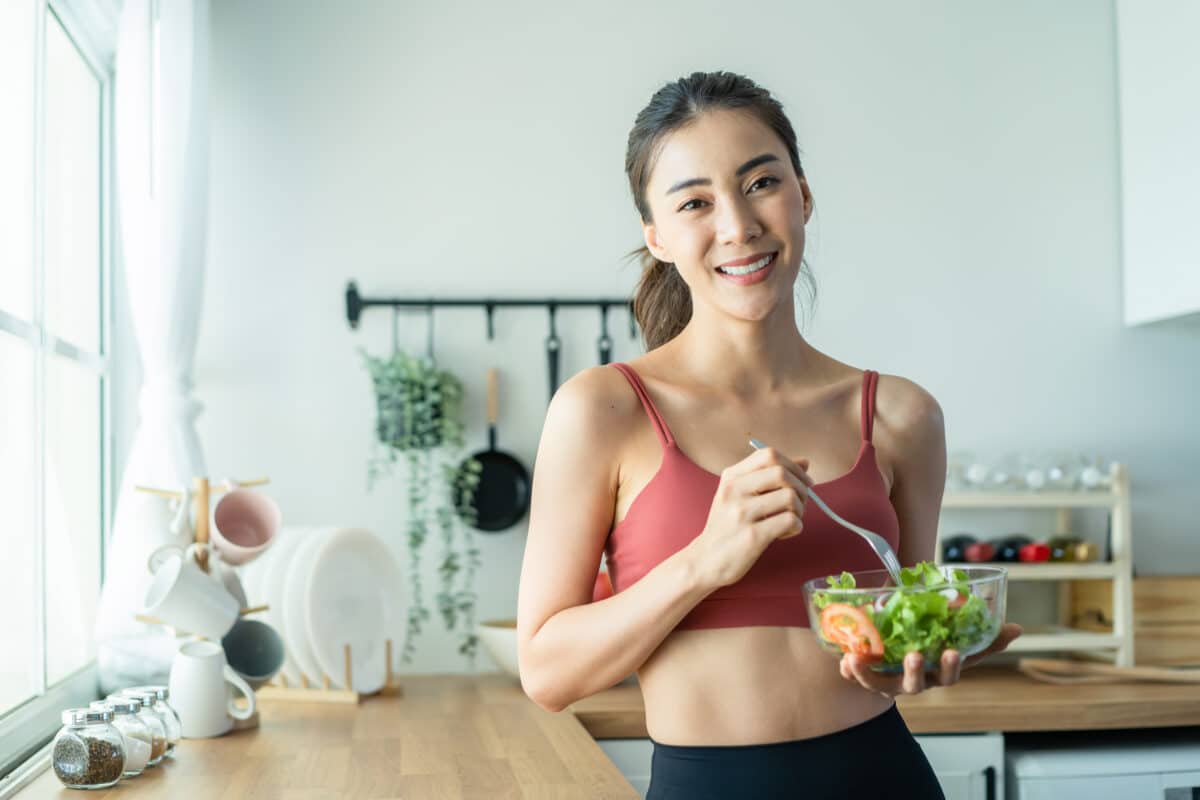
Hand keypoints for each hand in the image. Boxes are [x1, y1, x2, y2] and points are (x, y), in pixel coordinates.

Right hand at [687, 446, 814, 590]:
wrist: (704, 561)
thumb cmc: (726, 527)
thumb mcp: (739, 495)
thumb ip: (768, 476)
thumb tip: (805, 462)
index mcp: (731, 477)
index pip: (769, 454)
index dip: (793, 465)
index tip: (802, 481)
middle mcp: (734, 491)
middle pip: (782, 473)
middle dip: (801, 488)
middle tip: (800, 504)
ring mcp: (742, 513)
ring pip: (790, 497)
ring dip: (800, 510)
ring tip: (790, 520)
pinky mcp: (752, 536)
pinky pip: (790, 521)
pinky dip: (796, 526)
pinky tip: (785, 533)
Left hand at [839, 623, 1022, 696]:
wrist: (890, 654)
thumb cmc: (926, 643)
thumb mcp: (951, 635)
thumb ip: (979, 633)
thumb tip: (1016, 628)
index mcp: (937, 670)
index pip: (951, 673)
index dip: (953, 665)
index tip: (953, 651)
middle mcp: (915, 680)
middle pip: (918, 684)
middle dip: (916, 672)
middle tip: (915, 656)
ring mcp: (890, 683)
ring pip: (881, 685)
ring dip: (869, 674)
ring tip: (857, 658)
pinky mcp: (868, 679)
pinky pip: (857, 680)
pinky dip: (850, 672)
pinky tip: (845, 660)